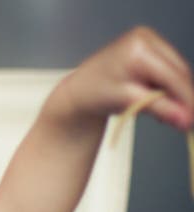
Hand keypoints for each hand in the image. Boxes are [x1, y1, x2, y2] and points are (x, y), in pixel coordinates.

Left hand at [51, 26, 193, 130]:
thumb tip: (185, 120)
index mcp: (138, 48)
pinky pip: (168, 72)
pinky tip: (160, 104)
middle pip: (178, 72)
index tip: (191, 120)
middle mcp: (145, 39)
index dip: (186, 98)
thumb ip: (159, 109)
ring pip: (175, 73)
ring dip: (175, 96)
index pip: (172, 75)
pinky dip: (167, 90)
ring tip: (165, 116)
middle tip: (184, 123)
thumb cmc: (94, 93)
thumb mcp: (127, 101)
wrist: (79, 90)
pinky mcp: (150, 50)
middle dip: (182, 98)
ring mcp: (148, 42)